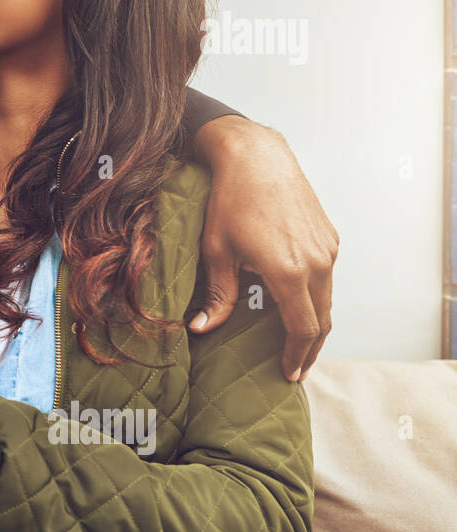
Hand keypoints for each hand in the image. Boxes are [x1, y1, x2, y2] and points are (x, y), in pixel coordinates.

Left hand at [191, 116, 337, 381]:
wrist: (256, 156)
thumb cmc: (230, 201)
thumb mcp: (217, 251)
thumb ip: (217, 294)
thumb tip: (202, 328)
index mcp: (291, 272)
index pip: (303, 329)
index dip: (297, 356)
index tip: (289, 374)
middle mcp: (318, 263)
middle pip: (323, 320)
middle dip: (310, 349)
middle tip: (296, 369)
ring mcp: (328, 248)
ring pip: (328, 299)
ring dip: (316, 324)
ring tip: (299, 344)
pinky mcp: (329, 236)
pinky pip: (327, 277)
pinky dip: (317, 298)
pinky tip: (300, 305)